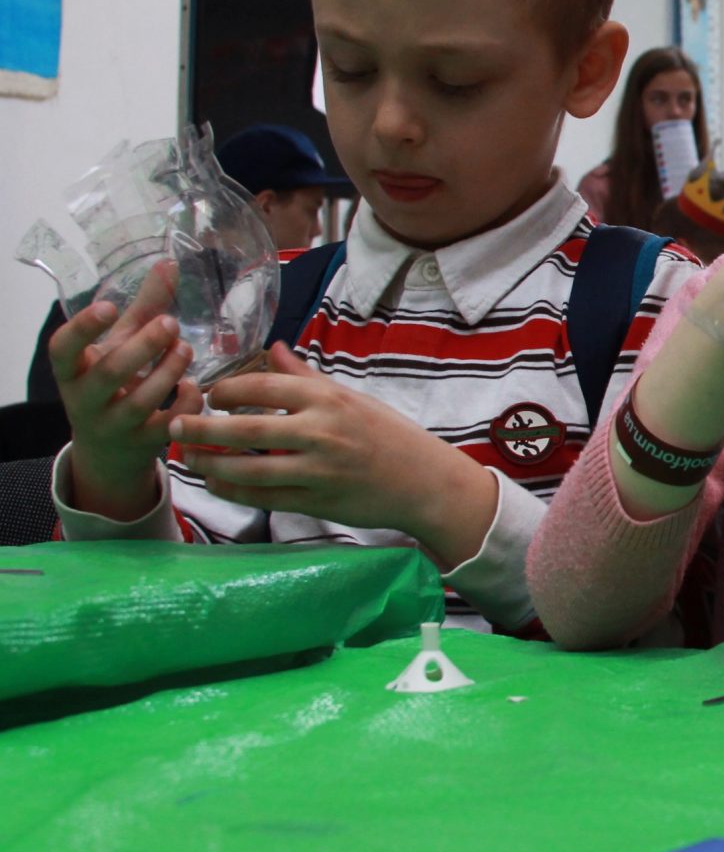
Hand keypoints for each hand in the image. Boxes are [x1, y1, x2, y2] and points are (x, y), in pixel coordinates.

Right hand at [48, 261, 201, 518]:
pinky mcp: (142, 443)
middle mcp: (85, 398)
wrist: (109, 448)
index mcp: (72, 370)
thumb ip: (143, 307)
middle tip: (171, 323)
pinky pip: (168, 426)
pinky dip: (187, 403)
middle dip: (144, 346)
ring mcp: (113, 424)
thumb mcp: (120, 345)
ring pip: (141, 401)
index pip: (63, 349)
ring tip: (186, 348)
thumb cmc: (114, 382)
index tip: (107, 306)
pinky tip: (195, 387)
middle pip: (111, 373)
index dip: (82, 329)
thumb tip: (170, 261)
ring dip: (169, 371)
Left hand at [170, 342, 497, 566]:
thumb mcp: (351, 398)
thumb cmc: (388, 435)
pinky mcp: (316, 502)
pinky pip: (263, 497)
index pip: (261, 388)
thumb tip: (272, 349)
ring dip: (210, 463)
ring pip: (248, 468)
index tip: (208, 394)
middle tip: (172, 425)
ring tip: (187, 457)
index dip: (225, 391)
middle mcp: (320, 432)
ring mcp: (318, 470)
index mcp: (327, 399)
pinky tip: (215, 482)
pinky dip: (233, 490)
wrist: (424, 482)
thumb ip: (305, 377)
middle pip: (245, 429)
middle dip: (201, 428)